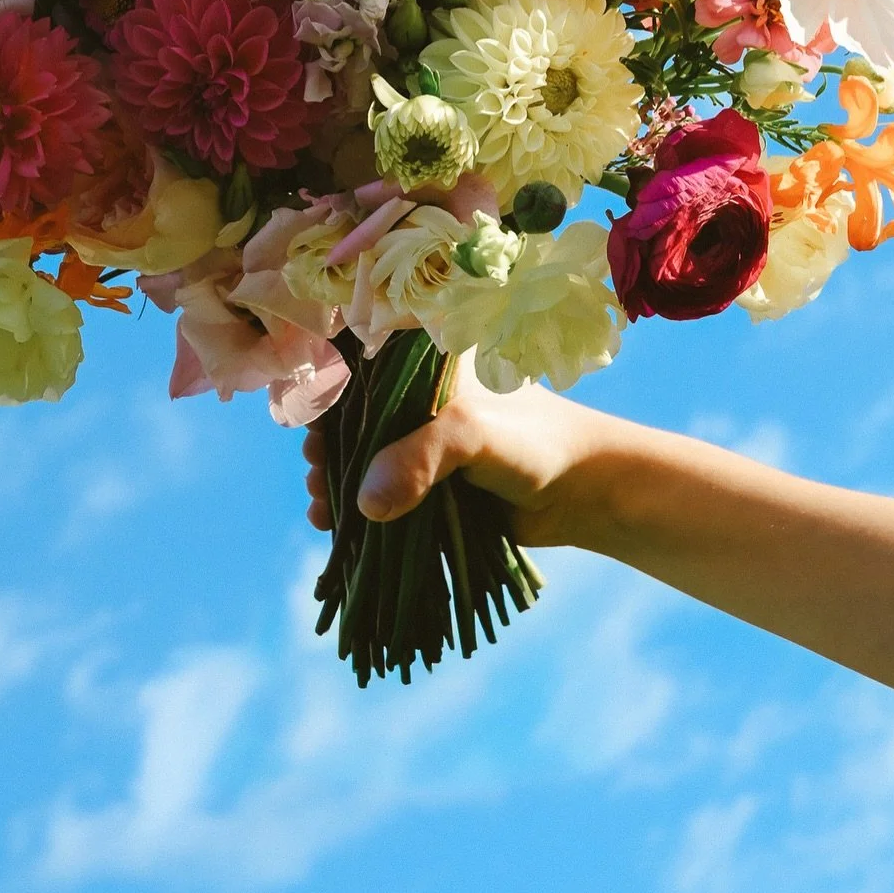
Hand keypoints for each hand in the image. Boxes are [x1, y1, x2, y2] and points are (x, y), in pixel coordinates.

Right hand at [302, 351, 614, 547]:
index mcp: (424, 365)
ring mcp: (422, 444)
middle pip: (352, 419)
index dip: (328, 394)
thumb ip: (420, 459)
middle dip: (326, 448)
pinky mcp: (427, 484)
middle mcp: (417, 399)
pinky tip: (333, 526)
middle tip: (316, 473)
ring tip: (323, 506)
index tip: (309, 427)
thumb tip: (365, 504)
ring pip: (362, 460)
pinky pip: (379, 493)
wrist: (583, 491)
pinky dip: (354, 509)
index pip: (358, 367)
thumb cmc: (533, 442)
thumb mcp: (473, 435)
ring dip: (336, 482)